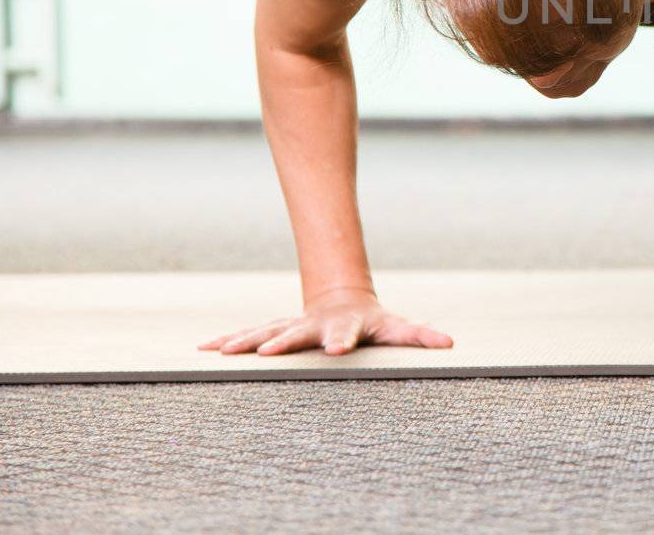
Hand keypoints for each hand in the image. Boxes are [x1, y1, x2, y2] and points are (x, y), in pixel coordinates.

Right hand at [197, 287, 453, 356]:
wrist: (344, 301)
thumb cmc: (375, 323)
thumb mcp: (398, 329)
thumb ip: (421, 335)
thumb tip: (449, 343)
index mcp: (344, 327)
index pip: (344, 334)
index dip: (342, 340)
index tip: (337, 349)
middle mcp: (313, 325)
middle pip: (296, 333)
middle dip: (281, 341)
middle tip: (267, 352)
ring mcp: (292, 326)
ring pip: (265, 331)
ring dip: (245, 341)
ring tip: (220, 350)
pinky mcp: (275, 331)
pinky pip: (249, 336)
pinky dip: (229, 341)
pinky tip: (203, 348)